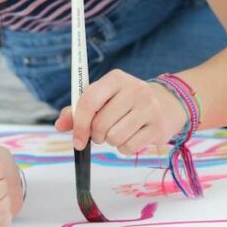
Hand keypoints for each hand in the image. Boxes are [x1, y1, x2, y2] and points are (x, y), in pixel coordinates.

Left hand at [54, 69, 188, 155]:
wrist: (167, 103)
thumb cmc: (125, 101)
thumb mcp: (103, 97)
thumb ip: (78, 110)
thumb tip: (59, 125)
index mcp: (116, 78)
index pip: (90, 100)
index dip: (79, 123)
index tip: (77, 139)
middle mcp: (135, 89)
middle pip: (101, 124)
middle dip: (96, 135)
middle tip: (101, 132)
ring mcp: (149, 108)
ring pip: (114, 138)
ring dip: (110, 141)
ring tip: (117, 131)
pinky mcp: (157, 127)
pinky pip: (128, 148)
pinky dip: (124, 148)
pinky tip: (131, 136)